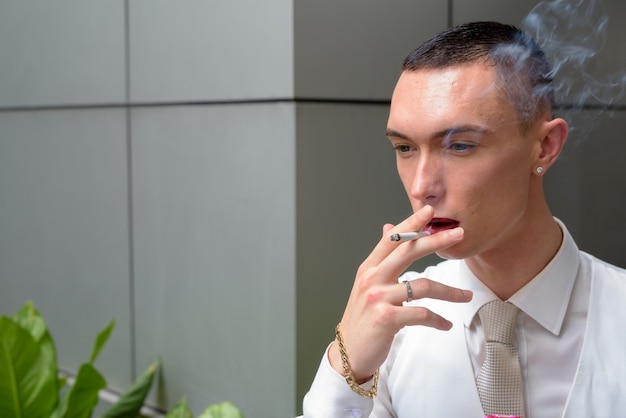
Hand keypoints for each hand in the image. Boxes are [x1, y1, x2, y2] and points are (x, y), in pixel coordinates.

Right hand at [328, 205, 471, 381]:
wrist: (349, 352)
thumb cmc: (364, 318)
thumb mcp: (368, 284)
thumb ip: (382, 258)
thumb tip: (388, 226)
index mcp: (369, 268)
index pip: (392, 239)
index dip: (411, 224)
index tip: (430, 211)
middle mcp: (371, 279)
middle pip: (408, 252)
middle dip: (436, 240)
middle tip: (459, 234)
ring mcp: (378, 298)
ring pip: (422, 285)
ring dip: (449, 292)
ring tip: (466, 296)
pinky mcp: (386, 318)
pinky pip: (422, 314)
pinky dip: (438, 320)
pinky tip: (446, 324)